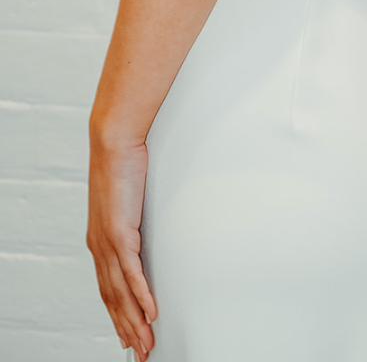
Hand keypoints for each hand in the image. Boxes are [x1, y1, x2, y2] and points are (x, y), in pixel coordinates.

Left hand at [86, 134, 156, 359]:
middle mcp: (100, 246)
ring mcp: (108, 241)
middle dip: (127, 328)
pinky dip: (141, 296)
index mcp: (100, 240)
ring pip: (121, 293)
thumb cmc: (122, 163)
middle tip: (141, 351)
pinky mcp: (119, 233)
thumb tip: (145, 229)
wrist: (114, 140)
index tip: (129, 335)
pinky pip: (132, 273)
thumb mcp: (127, 199)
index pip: (108, 288)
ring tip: (147, 342)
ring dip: (135, 321)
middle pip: (113, 298)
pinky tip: (150, 312)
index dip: (118, 315)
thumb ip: (132, 219)